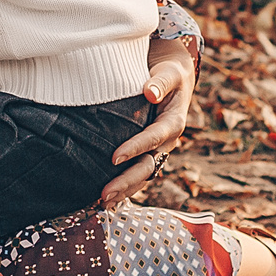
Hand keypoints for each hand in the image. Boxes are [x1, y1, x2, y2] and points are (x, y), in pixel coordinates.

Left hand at [98, 32, 197, 207]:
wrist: (174, 79)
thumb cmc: (169, 74)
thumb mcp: (170, 73)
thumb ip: (160, 82)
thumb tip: (149, 92)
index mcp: (174, 122)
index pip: (154, 138)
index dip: (136, 148)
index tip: (114, 157)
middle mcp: (167, 141)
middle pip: (149, 166)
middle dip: (127, 181)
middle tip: (104, 193)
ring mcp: (159, 150)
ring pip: (143, 175)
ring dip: (125, 190)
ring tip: (102, 203)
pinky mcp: (149, 153)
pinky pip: (138, 173)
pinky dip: (125, 187)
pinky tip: (106, 198)